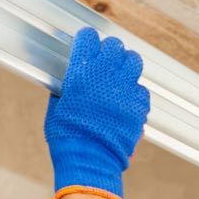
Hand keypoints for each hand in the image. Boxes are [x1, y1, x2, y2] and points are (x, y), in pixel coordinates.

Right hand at [45, 28, 150, 198]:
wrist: (90, 160)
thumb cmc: (67, 136)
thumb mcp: (57, 107)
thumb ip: (65, 88)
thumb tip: (68, 81)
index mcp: (82, 71)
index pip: (89, 38)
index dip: (87, 39)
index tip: (86, 42)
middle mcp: (106, 75)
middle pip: (114, 45)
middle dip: (108, 50)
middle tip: (104, 59)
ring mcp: (126, 89)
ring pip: (133, 61)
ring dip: (126, 63)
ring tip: (120, 73)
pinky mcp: (139, 105)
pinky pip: (141, 89)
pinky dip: (134, 92)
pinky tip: (126, 99)